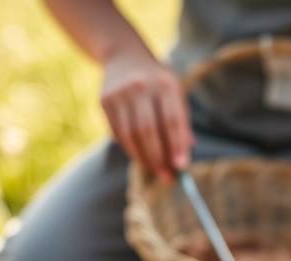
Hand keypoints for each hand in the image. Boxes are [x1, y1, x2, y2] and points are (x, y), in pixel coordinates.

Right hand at [100, 49, 192, 179]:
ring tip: (155, 170)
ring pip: (131, 135)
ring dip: (143, 158)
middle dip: (159, 157)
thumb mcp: (175, 91)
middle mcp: (141, 86)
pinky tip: (139, 157)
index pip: (173, 119)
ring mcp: (120, 93)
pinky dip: (130, 149)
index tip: (181, 167)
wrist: (124, 55)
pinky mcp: (105, 101)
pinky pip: (117, 133)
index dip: (177, 145)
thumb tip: (185, 154)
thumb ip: (181, 121)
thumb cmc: (157, 79)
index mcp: (165, 83)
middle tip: (167, 177)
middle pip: (149, 130)